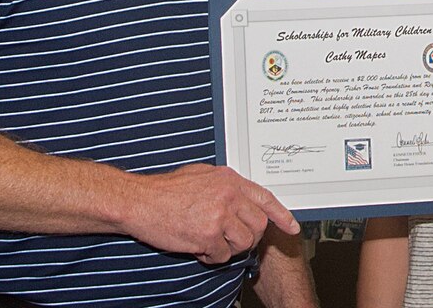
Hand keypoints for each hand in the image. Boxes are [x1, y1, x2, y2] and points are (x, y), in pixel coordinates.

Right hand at [121, 163, 298, 264]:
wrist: (140, 201)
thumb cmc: (167, 190)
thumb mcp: (203, 175)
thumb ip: (227, 185)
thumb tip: (243, 198)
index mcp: (231, 180)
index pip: (266, 199)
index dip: (282, 215)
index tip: (292, 227)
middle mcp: (229, 196)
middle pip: (258, 225)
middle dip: (247, 236)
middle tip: (229, 237)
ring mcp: (220, 215)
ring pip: (244, 242)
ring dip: (229, 247)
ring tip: (210, 240)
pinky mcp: (208, 235)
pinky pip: (222, 255)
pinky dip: (212, 256)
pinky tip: (198, 246)